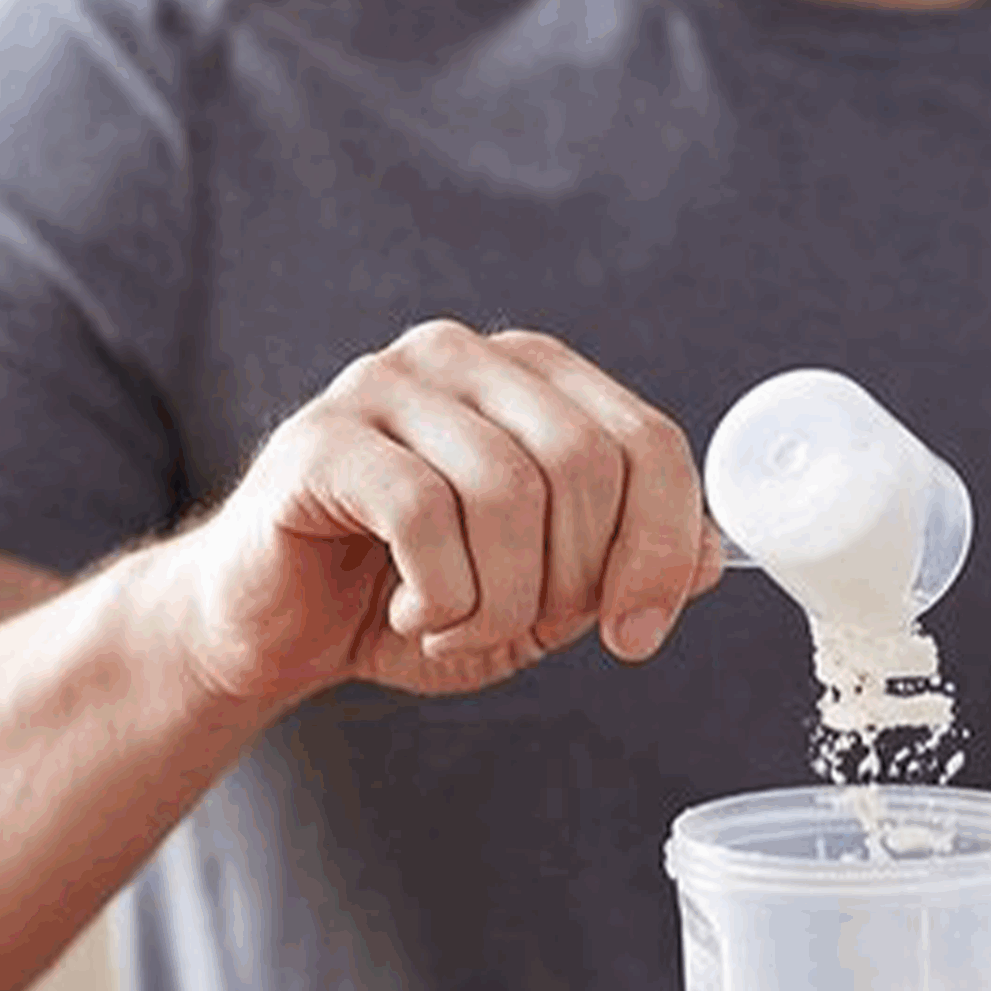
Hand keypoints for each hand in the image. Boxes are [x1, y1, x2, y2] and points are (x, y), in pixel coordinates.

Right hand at [168, 320, 721, 705]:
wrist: (277, 626)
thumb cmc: (415, 599)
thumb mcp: (545, 598)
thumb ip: (624, 569)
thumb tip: (713, 561)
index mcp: (536, 378)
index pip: (649, 442)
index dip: (662, 547)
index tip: (637, 633)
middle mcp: (466, 358)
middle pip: (586, 463)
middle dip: (577, 579)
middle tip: (528, 629)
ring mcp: (388, 385)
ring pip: (508, 492)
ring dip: (501, 600)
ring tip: (460, 627)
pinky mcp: (324, 437)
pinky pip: (425, 514)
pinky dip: (442, 596)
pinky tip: (414, 614)